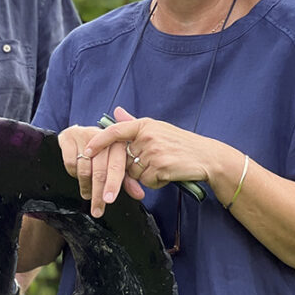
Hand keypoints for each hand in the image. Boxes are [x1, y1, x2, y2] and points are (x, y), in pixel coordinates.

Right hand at [58, 121, 143, 217]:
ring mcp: (84, 137)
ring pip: (84, 169)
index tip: (109, 200)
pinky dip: (73, 173)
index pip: (116, 167)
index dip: (113, 185)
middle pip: (99, 171)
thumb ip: (127, 178)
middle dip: (98, 194)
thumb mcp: (116, 162)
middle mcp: (102, 139)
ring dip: (85, 186)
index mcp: (118, 144)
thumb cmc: (101, 152)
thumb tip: (139, 195)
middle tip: (97, 210)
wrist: (79, 134)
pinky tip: (76, 175)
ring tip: (87, 194)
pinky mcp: (69, 139)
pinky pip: (70, 163)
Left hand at [83, 107, 216, 215]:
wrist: (207, 157)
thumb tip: (116, 111)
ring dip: (146, 176)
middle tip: (153, 163)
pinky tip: (168, 174)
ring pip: (134, 173)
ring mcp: (153, 151)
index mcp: (145, 125)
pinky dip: (155, 182)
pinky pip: (146, 181)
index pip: (115, 131)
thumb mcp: (157, 128)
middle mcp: (147, 136)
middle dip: (133, 167)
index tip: (87, 151)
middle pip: (124, 159)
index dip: (98, 142)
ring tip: (164, 167)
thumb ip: (133, 123)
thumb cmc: (181, 144)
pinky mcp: (160, 167)